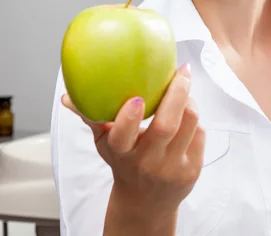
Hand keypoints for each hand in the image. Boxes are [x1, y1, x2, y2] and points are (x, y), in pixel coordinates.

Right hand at [61, 63, 204, 220]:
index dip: (129, 118)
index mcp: (122, 153)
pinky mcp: (193, 169)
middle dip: (177, 93)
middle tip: (180, 70)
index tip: (136, 98)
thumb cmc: (125, 163)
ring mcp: (172, 167)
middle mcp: (147, 162)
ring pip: (189, 122)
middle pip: (167, 125)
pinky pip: (200, 132)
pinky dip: (194, 116)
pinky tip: (186, 111)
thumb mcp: (105, 144)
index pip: (122, 137)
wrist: (146, 203)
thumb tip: (67, 97)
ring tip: (183, 87)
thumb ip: (90, 117)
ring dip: (189, 99)